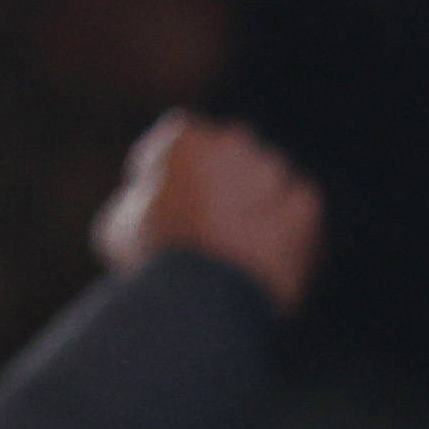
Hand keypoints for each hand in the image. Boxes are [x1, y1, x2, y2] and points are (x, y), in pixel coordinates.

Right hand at [91, 112, 317, 313]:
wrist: (206, 294)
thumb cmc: (153, 256)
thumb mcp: (122, 219)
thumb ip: (146, 198)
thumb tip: (156, 205)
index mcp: (184, 134)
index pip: (184, 141)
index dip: (178, 169)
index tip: (174, 196)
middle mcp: (233, 140)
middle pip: (231, 156)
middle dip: (225, 180)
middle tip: (215, 220)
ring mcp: (273, 170)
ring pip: (269, 181)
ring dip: (260, 203)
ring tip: (244, 246)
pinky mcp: (306, 205)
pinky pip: (299, 213)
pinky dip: (290, 230)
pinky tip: (270, 256)